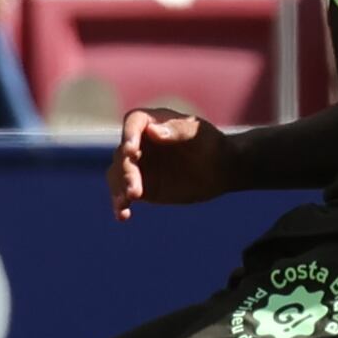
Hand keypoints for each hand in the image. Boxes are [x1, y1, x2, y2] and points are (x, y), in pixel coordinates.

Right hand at [108, 106, 233, 218]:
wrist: (219, 169)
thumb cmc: (210, 144)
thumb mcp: (198, 135)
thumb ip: (177, 130)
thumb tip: (152, 131)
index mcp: (152, 122)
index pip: (133, 123)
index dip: (129, 135)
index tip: (130, 151)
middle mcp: (138, 142)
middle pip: (123, 154)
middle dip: (126, 172)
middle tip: (135, 191)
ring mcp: (137, 165)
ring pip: (117, 175)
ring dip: (119, 189)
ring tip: (126, 202)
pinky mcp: (139, 186)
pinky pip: (123, 194)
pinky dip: (120, 204)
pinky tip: (123, 215)